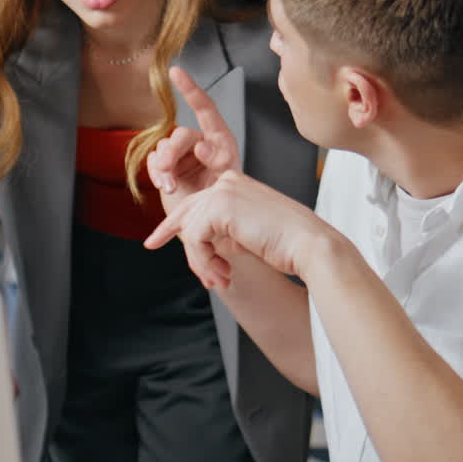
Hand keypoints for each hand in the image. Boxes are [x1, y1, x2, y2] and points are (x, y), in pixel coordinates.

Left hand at [143, 169, 325, 288]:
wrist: (309, 247)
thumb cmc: (286, 245)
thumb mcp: (245, 234)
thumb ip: (220, 232)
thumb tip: (193, 241)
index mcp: (236, 184)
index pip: (195, 202)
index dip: (173, 224)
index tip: (154, 240)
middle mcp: (227, 181)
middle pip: (186, 212)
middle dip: (172, 236)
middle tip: (153, 247)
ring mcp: (223, 191)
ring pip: (190, 230)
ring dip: (202, 262)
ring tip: (220, 279)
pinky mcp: (220, 207)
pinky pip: (195, 239)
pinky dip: (205, 261)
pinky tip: (225, 273)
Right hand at [146, 67, 240, 212]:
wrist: (212, 228)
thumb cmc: (227, 203)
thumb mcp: (228, 180)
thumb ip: (217, 159)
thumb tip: (201, 144)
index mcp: (220, 140)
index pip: (205, 108)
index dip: (190, 88)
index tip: (176, 72)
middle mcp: (199, 143)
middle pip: (178, 135)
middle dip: (172, 153)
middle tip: (170, 174)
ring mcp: (182, 156)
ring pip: (163, 147)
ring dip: (164, 167)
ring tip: (171, 186)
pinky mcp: (168, 169)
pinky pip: (154, 161)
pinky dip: (157, 174)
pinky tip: (164, 185)